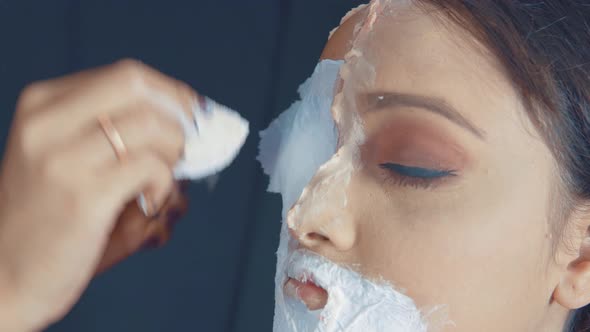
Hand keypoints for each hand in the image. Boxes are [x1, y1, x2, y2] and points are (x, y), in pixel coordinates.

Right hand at [0, 59, 193, 330]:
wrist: (5, 276)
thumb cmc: (50, 216)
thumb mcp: (66, 155)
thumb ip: (116, 129)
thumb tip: (188, 117)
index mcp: (42, 104)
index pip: (127, 75)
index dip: (172, 94)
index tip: (192, 115)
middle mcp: (46, 123)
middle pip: (139, 86)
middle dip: (177, 115)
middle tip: (185, 146)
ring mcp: (62, 159)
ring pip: (151, 125)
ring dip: (174, 154)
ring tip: (161, 181)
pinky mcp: (83, 197)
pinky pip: (151, 168)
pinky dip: (165, 184)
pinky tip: (149, 203)